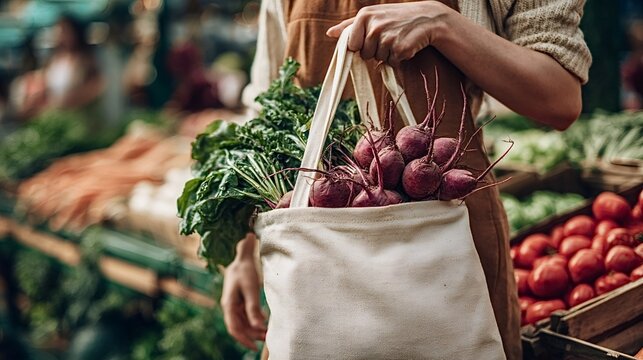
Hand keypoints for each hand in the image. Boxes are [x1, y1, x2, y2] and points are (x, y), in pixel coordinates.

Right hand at [221, 234, 266, 350]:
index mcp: (229, 304)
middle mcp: (229, 306)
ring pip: (243, 321)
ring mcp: (234, 304)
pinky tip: (264, 321)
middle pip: (239, 326)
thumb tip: (258, 325)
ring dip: (254, 328)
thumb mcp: (251, 289)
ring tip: (267, 332)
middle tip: (267, 339)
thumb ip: (254, 308)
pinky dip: (254, 320)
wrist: (242, 257)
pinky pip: (245, 315)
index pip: (234, 328)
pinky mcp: (239, 300)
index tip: (254, 347)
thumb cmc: (246, 271)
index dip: (243, 339)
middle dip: (252, 335)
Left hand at [326, 2, 454, 65]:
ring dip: (388, 54)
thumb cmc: (395, 17)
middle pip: (365, 55)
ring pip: (378, 60)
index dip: (362, 45)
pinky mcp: (400, 49)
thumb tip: (330, 34)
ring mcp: (387, 38)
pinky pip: (392, 63)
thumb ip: (349, 26)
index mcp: (364, 15)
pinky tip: (405, 44)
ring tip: (397, 38)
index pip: (352, 45)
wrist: (427, 18)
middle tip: (389, 36)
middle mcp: (374, 26)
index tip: (373, 36)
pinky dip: (398, 58)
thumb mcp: (372, 15)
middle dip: (375, 50)